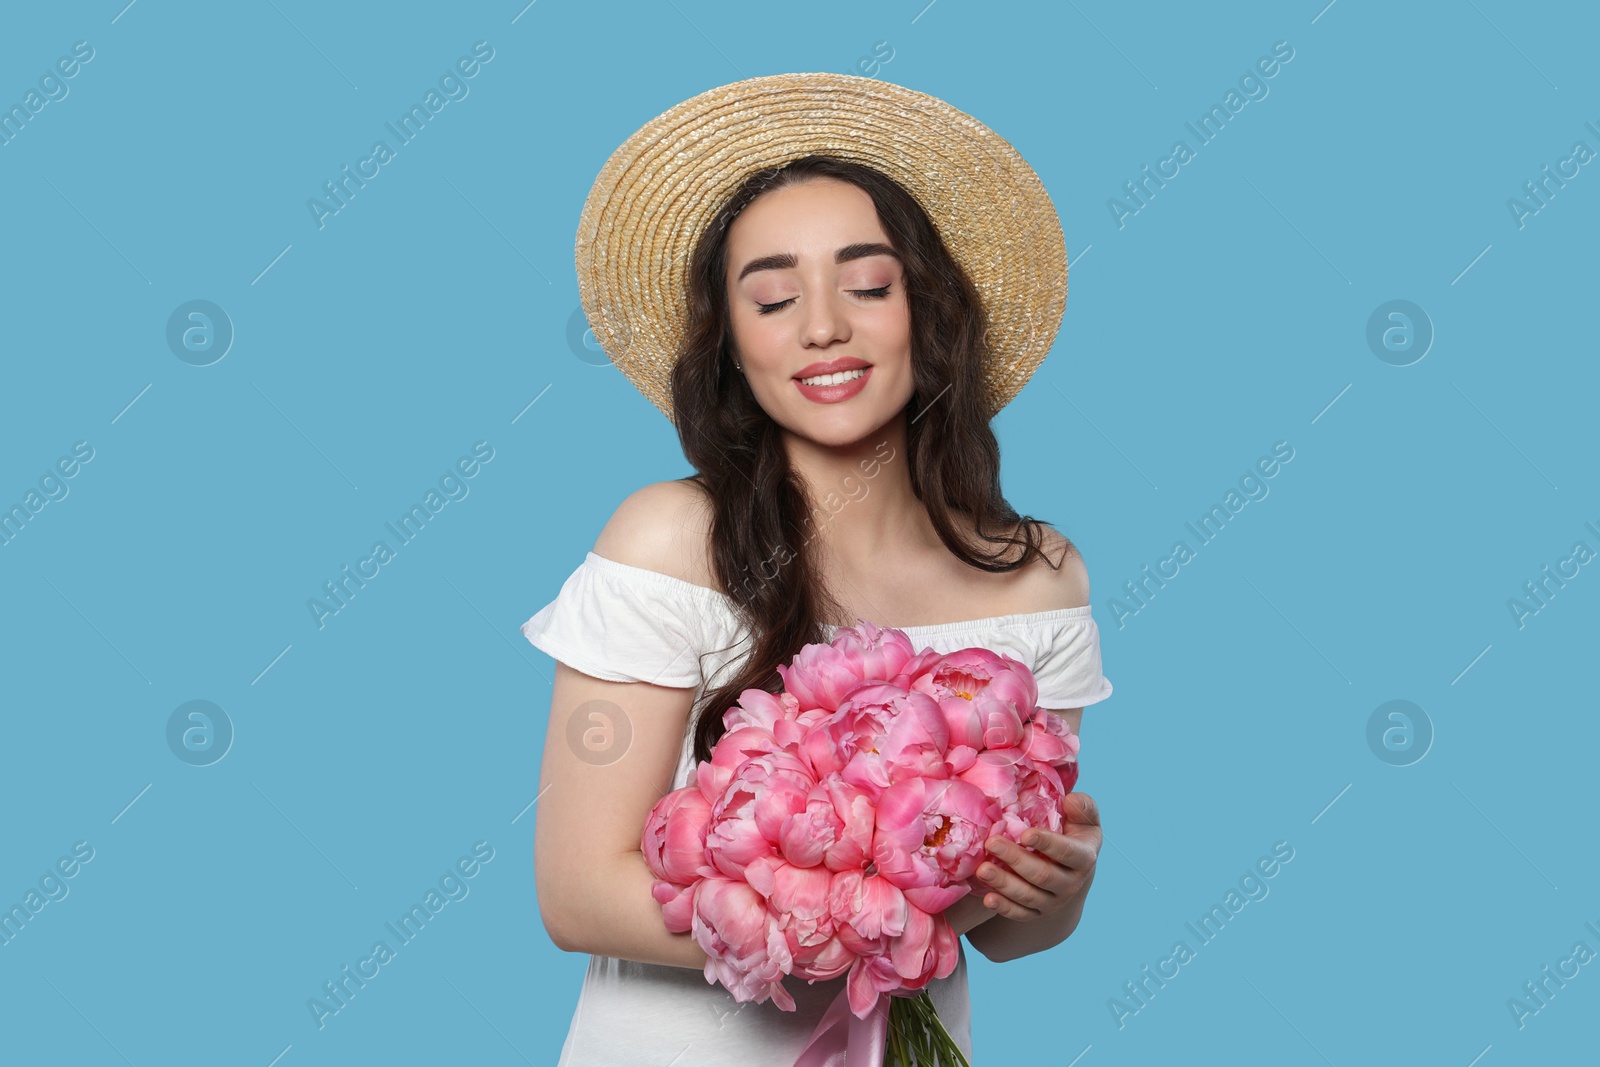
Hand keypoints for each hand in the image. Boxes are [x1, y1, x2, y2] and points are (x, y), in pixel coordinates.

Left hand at [971, 793, 1100, 921]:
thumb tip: (1071, 800)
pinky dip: (1004, 907)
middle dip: (1016, 859)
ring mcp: (1053, 901)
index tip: (1025, 833)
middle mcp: (1070, 884)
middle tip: (991, 843)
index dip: (1048, 844)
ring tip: (982, 869)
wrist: (1071, 871)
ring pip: (1028, 896)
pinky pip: (1020, 913)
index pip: (1067, 852)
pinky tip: (988, 898)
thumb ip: (1082, 807)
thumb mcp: (1083, 819)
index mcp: (1083, 858)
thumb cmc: (1072, 833)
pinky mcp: (1036, 912)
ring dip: (1004, 883)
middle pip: (1043, 875)